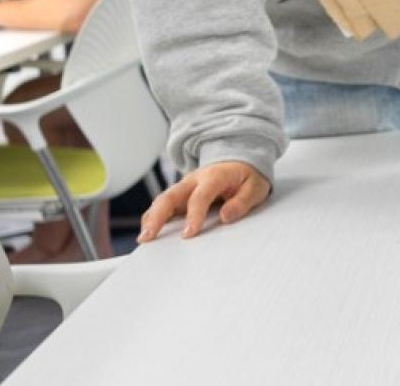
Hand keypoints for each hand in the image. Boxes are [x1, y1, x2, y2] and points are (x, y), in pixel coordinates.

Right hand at [139, 161, 271, 240]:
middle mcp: (194, 180)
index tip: (188, 234)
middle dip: (157, 216)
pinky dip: (153, 216)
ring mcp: (184, 186)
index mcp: (214, 176)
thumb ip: (242, 202)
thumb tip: (225, 217)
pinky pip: (164, 204)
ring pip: (162, 199)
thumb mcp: (256, 188)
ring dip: (151, 217)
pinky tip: (148, 231)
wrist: (240, 161)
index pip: (200, 197)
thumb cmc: (247, 177)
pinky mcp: (180, 194)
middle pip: (170, 196)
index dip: (193, 215)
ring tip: (144, 238)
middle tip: (149, 236)